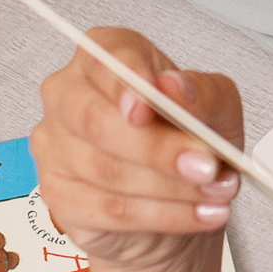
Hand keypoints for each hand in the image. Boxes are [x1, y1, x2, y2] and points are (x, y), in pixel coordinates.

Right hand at [30, 29, 242, 270]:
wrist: (179, 194)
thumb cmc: (190, 136)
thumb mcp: (216, 107)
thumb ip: (201, 93)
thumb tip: (173, 87)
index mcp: (104, 56)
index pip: (106, 57)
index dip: (128, 82)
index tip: (152, 105)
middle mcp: (68, 95)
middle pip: (97, 121)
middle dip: (158, 148)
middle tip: (207, 166)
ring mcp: (55, 147)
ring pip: (107, 171)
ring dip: (171, 188)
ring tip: (216, 194)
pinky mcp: (60, 195)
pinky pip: (109, 209)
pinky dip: (162, 215)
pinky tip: (197, 215)